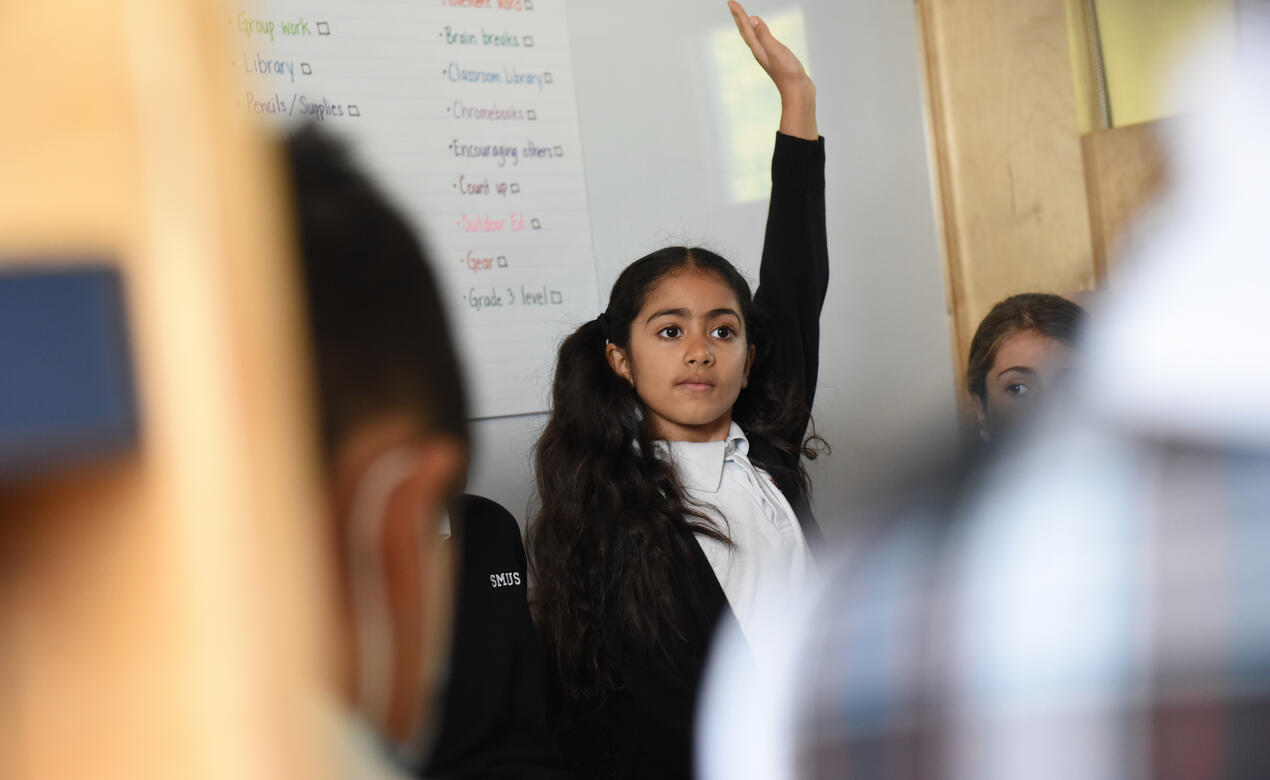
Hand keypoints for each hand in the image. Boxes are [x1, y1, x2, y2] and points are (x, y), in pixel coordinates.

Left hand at [727, 1, 816, 138]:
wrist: (798, 92)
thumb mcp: (775, 50)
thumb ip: (764, 35)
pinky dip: (760, 33)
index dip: (739, 14)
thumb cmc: (788, 73)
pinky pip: (764, 41)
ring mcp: (768, 56)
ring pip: (753, 37)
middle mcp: (760, 52)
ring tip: (743, 17)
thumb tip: (751, 20)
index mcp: (758, 49)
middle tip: (732, 5)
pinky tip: (762, 33)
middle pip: (746, 32)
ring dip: (747, 26)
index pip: (746, 28)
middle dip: (739, 18)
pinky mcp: (777, 58)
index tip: (731, 2)